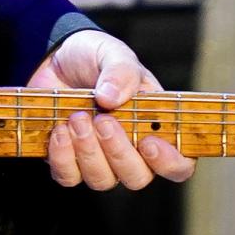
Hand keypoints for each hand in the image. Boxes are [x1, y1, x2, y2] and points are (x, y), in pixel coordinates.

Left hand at [28, 29, 196, 190]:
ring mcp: (98, 160)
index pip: (178, 164)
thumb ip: (120, 72)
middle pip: (136, 177)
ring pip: (101, 180)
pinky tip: (59, 129)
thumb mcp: (113, 54)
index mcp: (155, 128)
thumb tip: (110, 99)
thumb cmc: (96, 59)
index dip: (169, 163)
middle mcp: (130, 151)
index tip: (149, 143)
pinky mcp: (67, 160)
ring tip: (77, 117)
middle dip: (118, 151)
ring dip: (88, 151)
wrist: (56, 58)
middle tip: (102, 120)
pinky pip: (67, 176)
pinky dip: (62, 156)